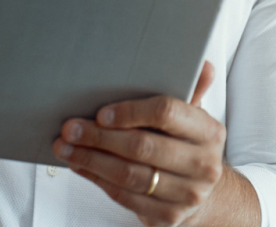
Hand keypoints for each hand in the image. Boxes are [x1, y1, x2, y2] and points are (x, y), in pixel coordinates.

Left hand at [54, 62, 226, 226]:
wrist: (202, 192)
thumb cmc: (187, 146)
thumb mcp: (192, 117)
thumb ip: (190, 89)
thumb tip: (202, 65)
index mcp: (209, 132)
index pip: (167, 113)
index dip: (131, 112)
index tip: (102, 113)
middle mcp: (203, 164)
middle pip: (143, 147)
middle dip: (100, 137)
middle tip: (71, 129)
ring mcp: (187, 194)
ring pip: (130, 175)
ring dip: (92, 160)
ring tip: (66, 148)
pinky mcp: (168, 216)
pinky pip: (126, 197)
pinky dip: (98, 180)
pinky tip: (81, 166)